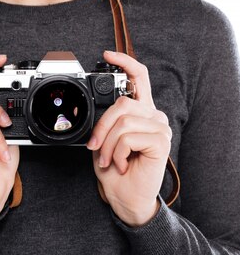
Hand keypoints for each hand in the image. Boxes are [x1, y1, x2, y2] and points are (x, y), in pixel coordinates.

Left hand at [87, 51, 171, 225]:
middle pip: (122, 103)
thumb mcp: (104, 140)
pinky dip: (117, 152)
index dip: (125, 62)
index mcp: (141, 112)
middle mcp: (153, 116)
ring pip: (123, 121)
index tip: (107, 54)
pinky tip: (122, 164)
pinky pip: (129, 136)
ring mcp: (160, 128)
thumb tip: (92, 108)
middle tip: (96, 147)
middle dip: (102, 127)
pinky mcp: (161, 141)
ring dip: (108, 144)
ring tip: (109, 160)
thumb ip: (105, 120)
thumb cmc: (115, 171)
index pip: (139, 77)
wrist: (126, 199)